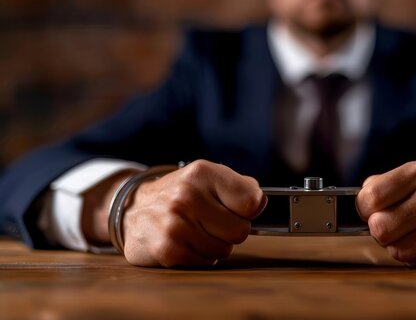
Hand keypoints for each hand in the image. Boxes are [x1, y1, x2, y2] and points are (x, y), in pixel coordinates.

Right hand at [122, 160, 266, 266]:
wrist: (134, 209)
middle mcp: (186, 195)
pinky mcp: (166, 249)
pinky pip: (205, 261)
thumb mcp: (210, 178)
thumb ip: (242, 187)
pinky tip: (186, 242)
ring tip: (198, 231)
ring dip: (215, 245)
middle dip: (231, 230)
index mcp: (202, 173)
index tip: (237, 208)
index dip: (248, 210)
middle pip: (240, 231)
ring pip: (224, 249)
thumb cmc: (184, 194)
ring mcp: (175, 223)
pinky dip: (200, 256)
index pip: (251, 201)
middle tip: (214, 222)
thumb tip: (261, 203)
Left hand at [356, 159, 415, 266]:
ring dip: (399, 247)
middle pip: (380, 227)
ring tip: (413, 236)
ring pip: (398, 249)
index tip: (372, 212)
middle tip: (393, 227)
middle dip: (381, 232)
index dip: (365, 210)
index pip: (372, 196)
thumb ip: (379, 186)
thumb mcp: (411, 178)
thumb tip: (357, 204)